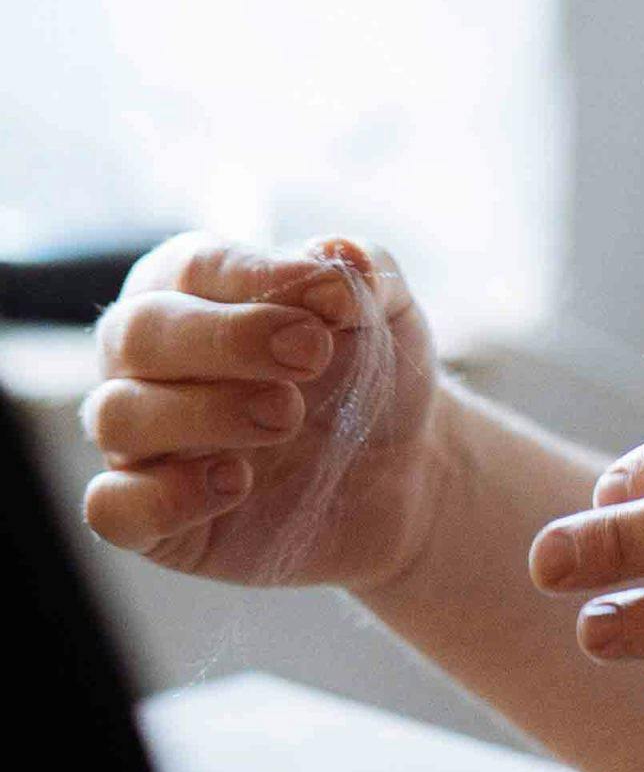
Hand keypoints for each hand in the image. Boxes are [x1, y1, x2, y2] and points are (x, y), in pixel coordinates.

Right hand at [83, 232, 442, 592]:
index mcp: (195, 291)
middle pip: (135, 333)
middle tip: (312, 355)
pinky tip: (237, 483)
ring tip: (287, 417)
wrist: (403, 475)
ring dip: (203, 413)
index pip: (191, 267)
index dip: (257, 278)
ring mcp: (144, 442)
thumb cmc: (370, 376)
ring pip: (114, 415)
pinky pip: (112, 508)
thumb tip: (338, 253)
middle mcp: (150, 361)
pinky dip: (164, 497)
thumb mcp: (387, 314)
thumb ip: (362, 274)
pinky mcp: (152, 518)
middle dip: (226, 340)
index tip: (335, 299)